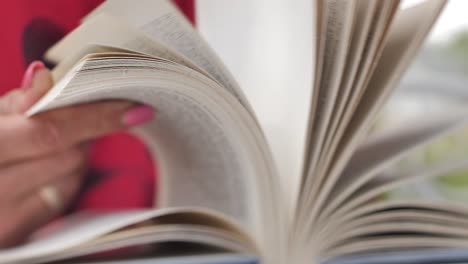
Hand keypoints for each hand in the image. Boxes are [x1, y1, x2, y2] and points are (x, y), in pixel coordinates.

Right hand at [0, 61, 153, 246]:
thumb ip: (14, 103)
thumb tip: (45, 77)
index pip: (50, 131)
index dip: (95, 117)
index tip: (133, 109)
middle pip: (69, 155)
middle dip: (82, 133)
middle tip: (80, 119)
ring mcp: (6, 219)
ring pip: (71, 177)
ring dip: (72, 156)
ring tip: (44, 147)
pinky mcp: (19, 235)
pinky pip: (62, 199)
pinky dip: (62, 179)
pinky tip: (41, 172)